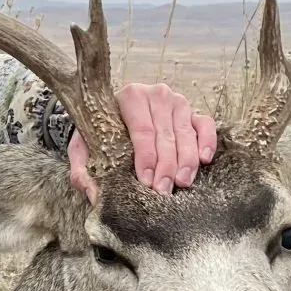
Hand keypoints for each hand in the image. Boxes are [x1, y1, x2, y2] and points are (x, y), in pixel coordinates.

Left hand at [66, 83, 216, 200]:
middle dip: (166, 165)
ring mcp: (177, 102)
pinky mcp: (193, 111)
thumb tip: (94, 196)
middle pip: (165, 135)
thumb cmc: (102, 131)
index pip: (142, 130)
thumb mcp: (84, 146)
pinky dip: (207, 141)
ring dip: (186, 160)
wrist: (115, 112)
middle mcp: (156, 94)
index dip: (146, 157)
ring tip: (182, 182)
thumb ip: (82, 169)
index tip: (146, 181)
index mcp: (130, 97)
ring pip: (186, 133)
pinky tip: (204, 160)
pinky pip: (206, 125)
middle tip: (163, 190)